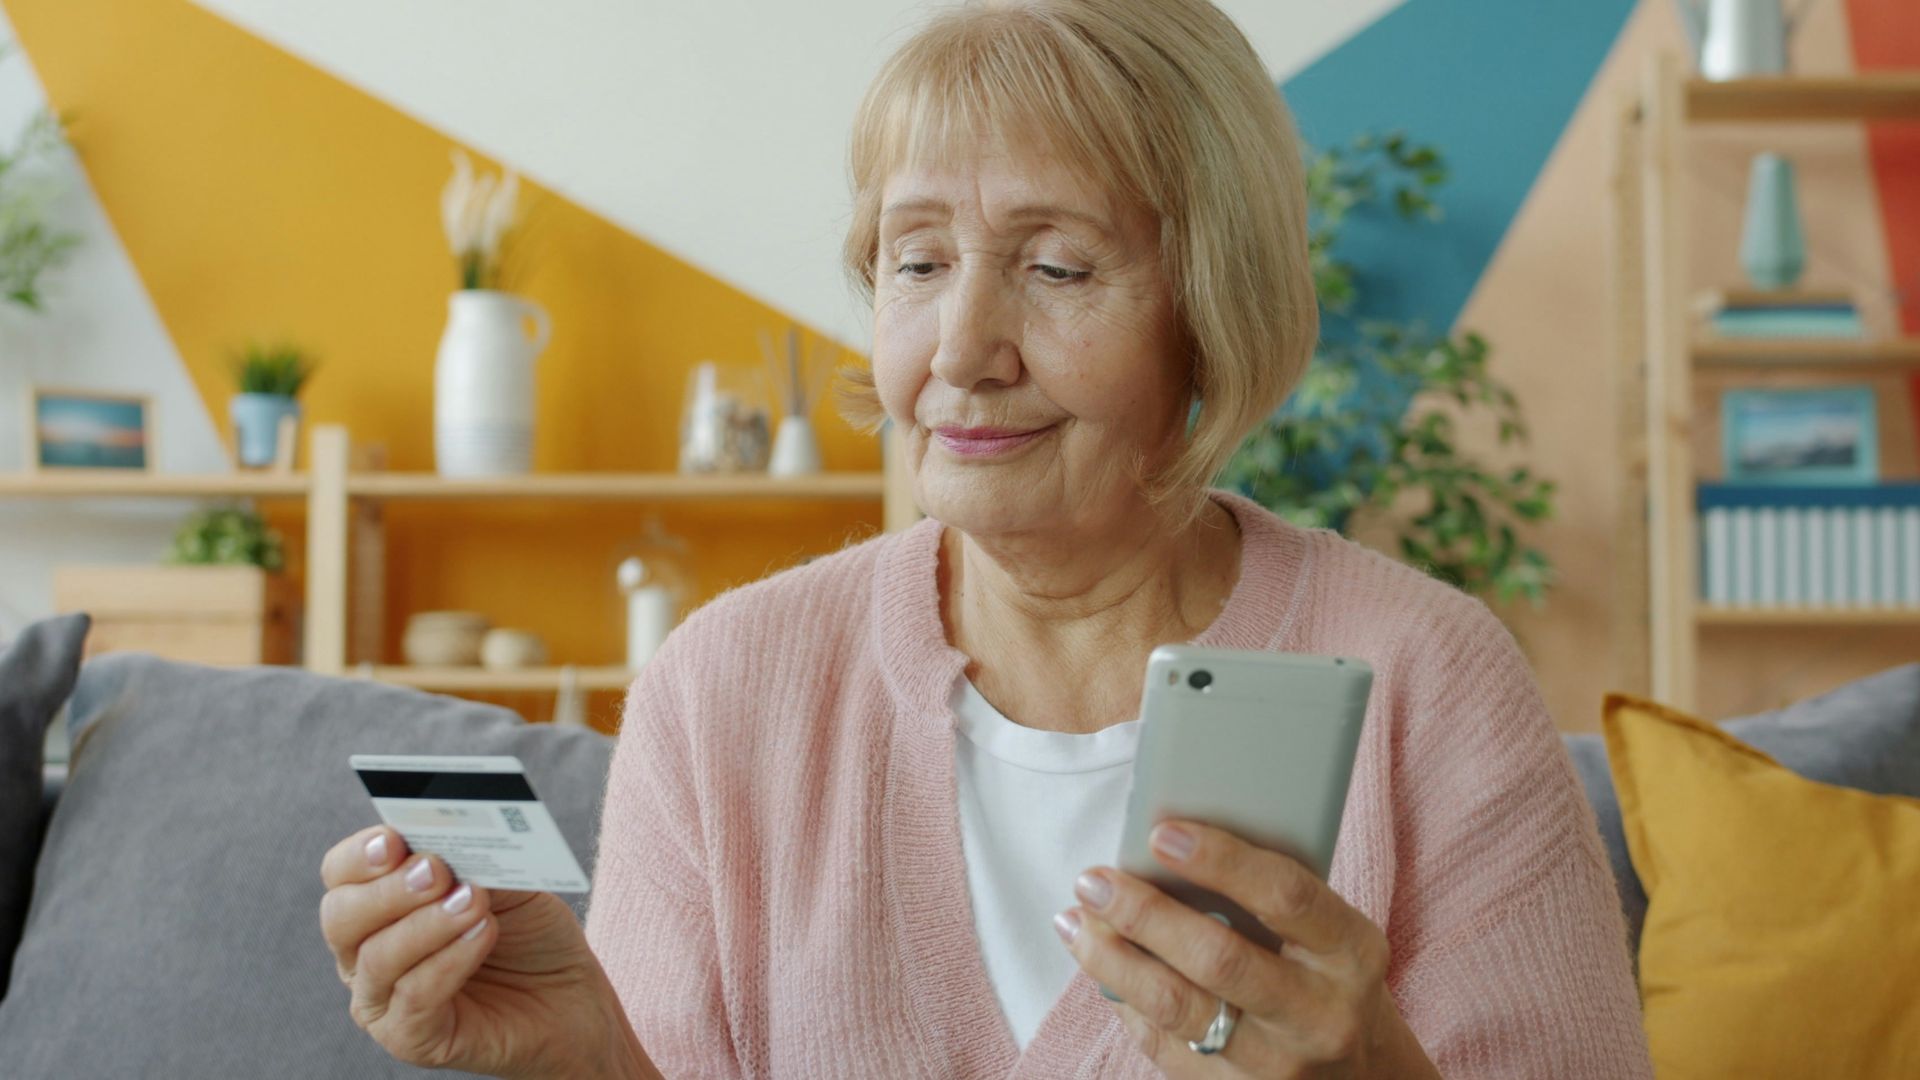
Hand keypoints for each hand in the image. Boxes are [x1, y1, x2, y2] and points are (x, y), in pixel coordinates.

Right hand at [318, 826, 657, 1079]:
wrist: (570, 998)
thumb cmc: (529, 934)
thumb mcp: (506, 883)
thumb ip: (472, 860)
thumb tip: (447, 837)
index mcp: (377, 904)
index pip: (340, 873)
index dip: (360, 855)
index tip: (394, 838)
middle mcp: (365, 952)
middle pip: (342, 916)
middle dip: (389, 890)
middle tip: (436, 872)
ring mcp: (382, 999)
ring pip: (377, 958)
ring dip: (428, 924)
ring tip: (474, 902)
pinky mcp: (411, 1038)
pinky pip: (414, 998)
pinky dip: (449, 961)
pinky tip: (482, 934)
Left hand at [1055, 821, 1437, 1077]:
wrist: (1366, 1077)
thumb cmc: (1330, 977)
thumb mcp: (1328, 932)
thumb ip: (1267, 895)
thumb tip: (1164, 852)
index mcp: (1351, 952)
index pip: (1285, 896)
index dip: (1220, 860)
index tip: (1160, 833)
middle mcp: (1319, 1014)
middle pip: (1219, 959)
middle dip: (1145, 914)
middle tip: (1093, 880)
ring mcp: (1279, 1065)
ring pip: (1179, 1010)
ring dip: (1114, 961)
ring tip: (1075, 922)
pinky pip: (1166, 1046)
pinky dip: (1126, 1002)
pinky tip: (1102, 969)